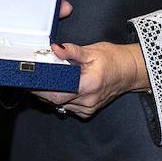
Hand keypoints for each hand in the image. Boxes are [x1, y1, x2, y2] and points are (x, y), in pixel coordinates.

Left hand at [34, 41, 149, 118]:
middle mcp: (88, 100)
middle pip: (56, 101)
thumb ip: (71, 51)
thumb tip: (55, 49)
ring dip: (50, 95)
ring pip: (60, 106)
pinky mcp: (87, 111)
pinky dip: (60, 99)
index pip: (58, 94)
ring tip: (46, 81)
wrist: (129, 71)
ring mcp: (88, 108)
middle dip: (42, 91)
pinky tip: (59, 88)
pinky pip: (67, 108)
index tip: (32, 81)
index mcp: (89, 85)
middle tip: (33, 79)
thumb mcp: (91, 51)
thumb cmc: (112, 60)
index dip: (41, 89)